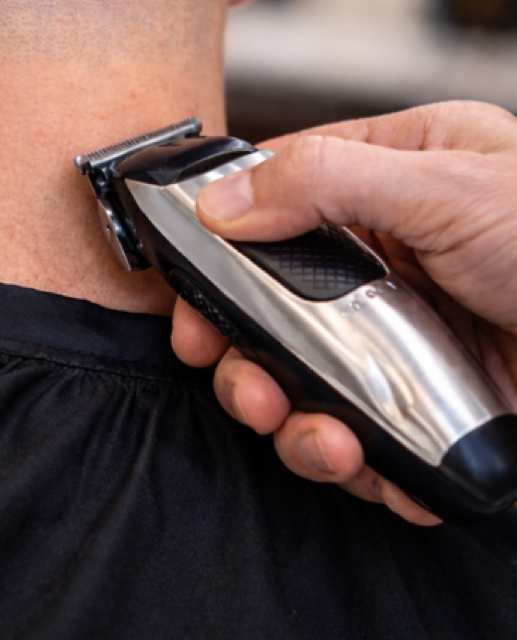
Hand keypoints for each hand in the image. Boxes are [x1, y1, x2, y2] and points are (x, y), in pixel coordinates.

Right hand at [171, 101, 516, 525]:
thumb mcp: (448, 187)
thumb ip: (325, 181)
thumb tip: (223, 200)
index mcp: (394, 174)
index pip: (276, 198)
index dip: (222, 247)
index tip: (191, 293)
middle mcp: (393, 251)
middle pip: (278, 299)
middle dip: (247, 350)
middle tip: (239, 381)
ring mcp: (410, 328)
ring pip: (311, 371)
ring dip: (292, 415)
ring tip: (313, 436)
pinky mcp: (431, 395)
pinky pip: (364, 426)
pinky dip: (354, 458)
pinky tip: (367, 466)